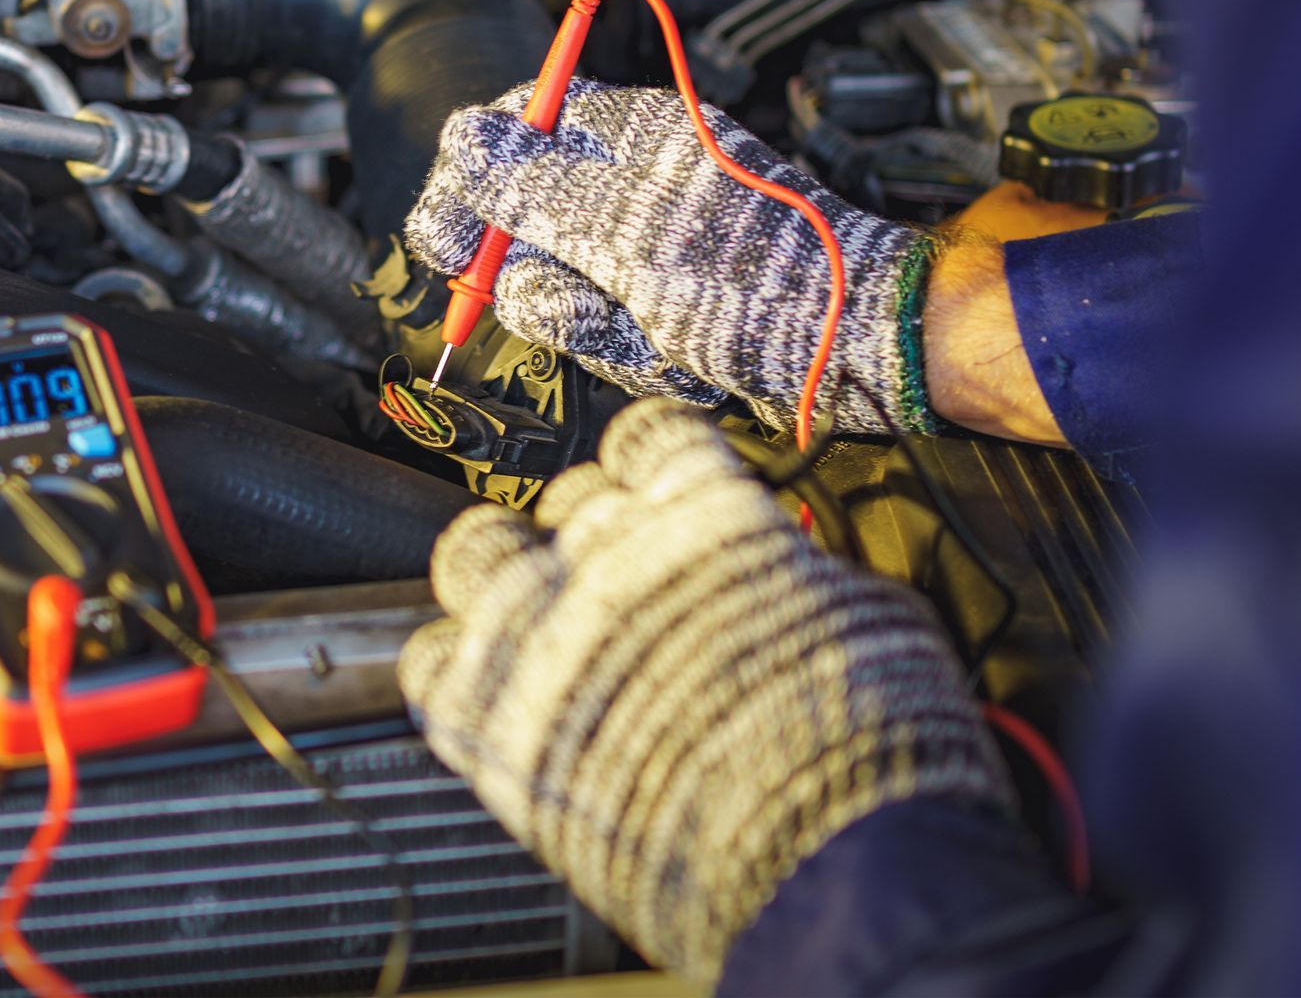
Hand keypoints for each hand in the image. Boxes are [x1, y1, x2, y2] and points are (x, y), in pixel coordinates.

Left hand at [399, 400, 1012, 984]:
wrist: (834, 866)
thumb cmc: (872, 748)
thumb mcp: (868, 617)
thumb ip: (791, 568)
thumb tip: (773, 567)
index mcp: (704, 509)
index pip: (645, 435)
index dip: (652, 466)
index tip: (654, 493)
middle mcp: (608, 550)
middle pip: (563, 497)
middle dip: (589, 534)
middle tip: (617, 586)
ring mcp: (537, 631)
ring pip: (476, 550)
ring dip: (508, 581)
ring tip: (542, 628)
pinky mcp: (490, 721)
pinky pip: (428, 660)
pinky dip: (458, 674)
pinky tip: (501, 699)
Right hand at [405, 78, 941, 433]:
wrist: (856, 350)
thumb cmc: (758, 277)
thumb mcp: (629, 233)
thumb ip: (535, 188)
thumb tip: (461, 138)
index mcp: (629, 135)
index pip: (517, 127)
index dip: (468, 181)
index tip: (445, 239)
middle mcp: (633, 185)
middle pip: (522, 224)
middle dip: (543, 281)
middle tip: (587, 303)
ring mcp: (647, 249)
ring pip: (559, 291)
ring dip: (597, 327)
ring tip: (657, 332)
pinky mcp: (662, 305)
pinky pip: (606, 332)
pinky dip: (637, 353)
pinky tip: (680, 354)